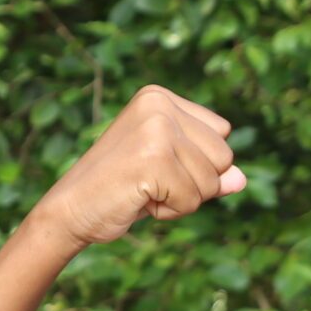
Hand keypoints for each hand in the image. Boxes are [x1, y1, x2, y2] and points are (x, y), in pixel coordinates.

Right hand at [31, 85, 245, 249]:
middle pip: (223, 157)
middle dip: (194, 184)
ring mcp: (156, 129)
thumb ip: (207, 171)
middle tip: (148, 183)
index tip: (155, 167)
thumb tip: (241, 179)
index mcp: (160, 97)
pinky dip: (168, 212)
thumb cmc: (118, 190)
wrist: (69, 211)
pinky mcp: (153, 159)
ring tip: (142, 191)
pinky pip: (192, 200)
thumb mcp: (170, 175)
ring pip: (211, 182)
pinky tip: (137, 200)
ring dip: (181, 199)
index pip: (222, 134)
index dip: (197, 163)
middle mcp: (159, 105)